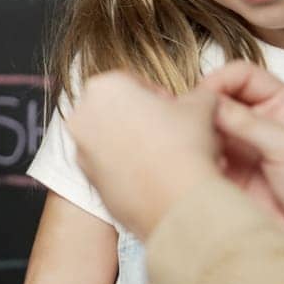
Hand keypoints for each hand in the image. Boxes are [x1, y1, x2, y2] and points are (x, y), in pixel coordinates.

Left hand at [67, 72, 221, 236]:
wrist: (175, 201)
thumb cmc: (183, 147)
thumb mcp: (201, 105)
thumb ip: (198, 94)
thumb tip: (203, 97)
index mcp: (103, 88)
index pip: (132, 81)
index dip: (158, 94)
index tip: (174, 108)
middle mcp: (82, 117)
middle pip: (117, 109)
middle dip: (143, 117)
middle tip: (171, 130)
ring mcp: (80, 150)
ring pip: (110, 137)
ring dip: (135, 141)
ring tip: (166, 155)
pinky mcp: (86, 179)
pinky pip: (108, 165)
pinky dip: (126, 165)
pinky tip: (154, 174)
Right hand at [199, 61, 283, 237]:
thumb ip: (249, 123)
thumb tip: (208, 101)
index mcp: (281, 105)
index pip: (241, 76)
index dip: (220, 81)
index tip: (203, 98)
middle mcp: (256, 123)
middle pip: (217, 100)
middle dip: (201, 109)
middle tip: (189, 124)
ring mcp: (238, 150)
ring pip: (203, 129)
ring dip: (195, 136)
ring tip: (194, 150)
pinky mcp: (223, 176)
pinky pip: (198, 159)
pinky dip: (192, 160)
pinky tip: (198, 170)